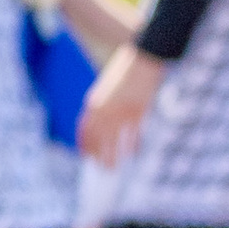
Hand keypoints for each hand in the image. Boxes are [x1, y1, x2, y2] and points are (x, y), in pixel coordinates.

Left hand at [79, 44, 163, 165]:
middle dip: (97, 155)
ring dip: (111, 156)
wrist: (142, 59)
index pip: (85, 130)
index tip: (86, 156)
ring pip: (113, 141)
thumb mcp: (107, 89)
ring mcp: (120, 112)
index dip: (85, 145)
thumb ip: (102, 106)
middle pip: (97, 139)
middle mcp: (104, 110)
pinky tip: (132, 153)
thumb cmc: (124, 73)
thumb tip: (102, 125)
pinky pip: (132, 135)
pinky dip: (132, 146)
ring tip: (112, 168)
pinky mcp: (137, 112)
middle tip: (100, 168)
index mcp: (94, 102)